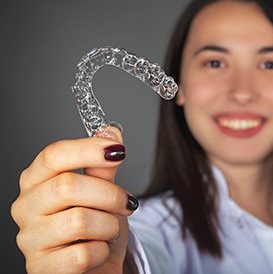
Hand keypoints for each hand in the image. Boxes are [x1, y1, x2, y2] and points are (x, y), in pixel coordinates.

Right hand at [11, 127, 135, 273]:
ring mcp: (30, 239)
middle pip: (68, 185)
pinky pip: (83, 254)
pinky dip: (102, 251)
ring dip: (109, 225)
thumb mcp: (102, 191)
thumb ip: (103, 164)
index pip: (53, 155)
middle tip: (127, 202)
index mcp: (37, 180)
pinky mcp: (41, 268)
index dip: (88, 149)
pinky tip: (98, 251)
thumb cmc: (96, 226)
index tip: (118, 150)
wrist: (96, 267)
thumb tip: (110, 132)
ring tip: (109, 229)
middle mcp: (26, 206)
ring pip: (79, 221)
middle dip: (109, 194)